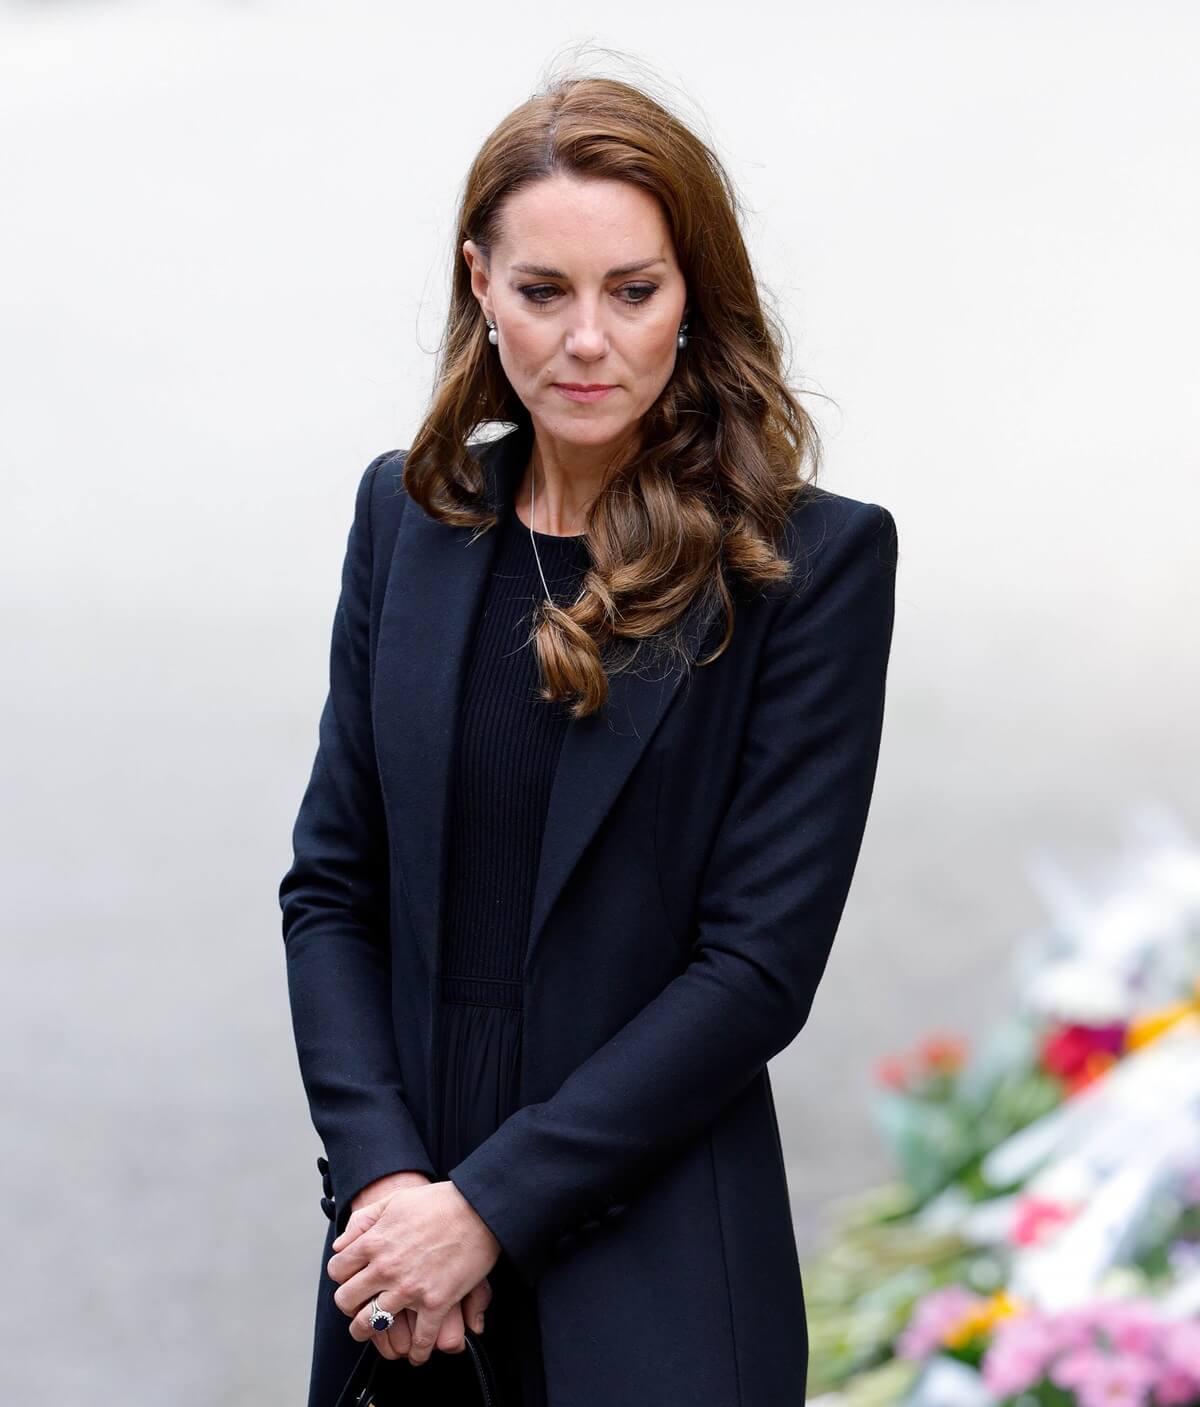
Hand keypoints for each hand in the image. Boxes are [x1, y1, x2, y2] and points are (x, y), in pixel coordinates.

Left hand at [328, 1179, 501, 1365]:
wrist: (478, 1207)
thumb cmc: (439, 1201)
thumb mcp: (395, 1200)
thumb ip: (364, 1220)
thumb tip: (341, 1245)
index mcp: (374, 1242)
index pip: (337, 1269)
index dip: (341, 1276)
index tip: (350, 1278)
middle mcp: (386, 1268)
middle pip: (346, 1301)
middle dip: (349, 1306)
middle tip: (357, 1307)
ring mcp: (409, 1289)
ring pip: (372, 1325)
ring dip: (370, 1332)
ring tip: (375, 1332)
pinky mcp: (436, 1303)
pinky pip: (419, 1339)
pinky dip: (416, 1352)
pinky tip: (416, 1353)